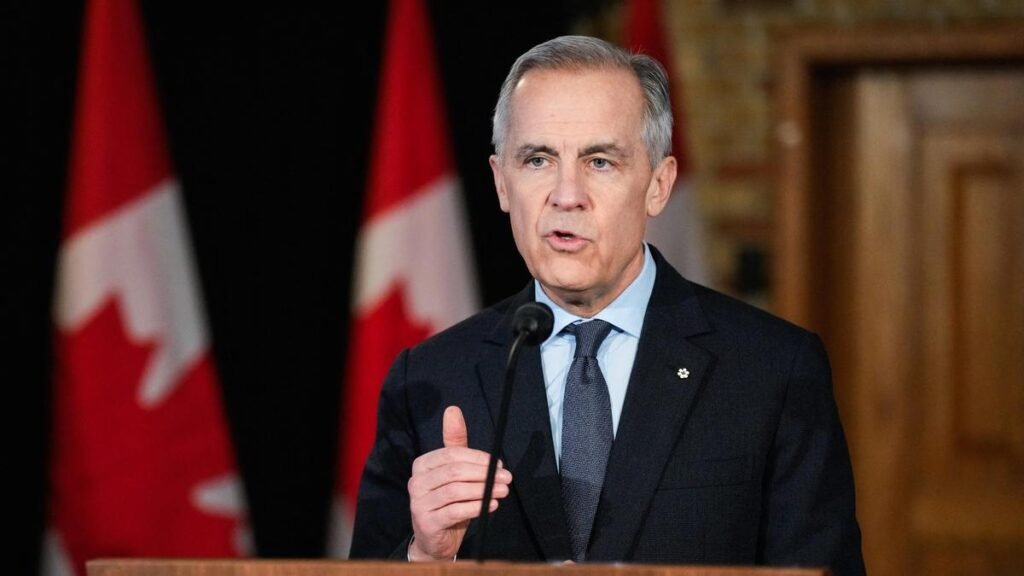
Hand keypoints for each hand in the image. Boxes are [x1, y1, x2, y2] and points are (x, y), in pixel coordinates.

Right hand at [407, 405, 511, 560]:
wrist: (435, 539)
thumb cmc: (448, 501)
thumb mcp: (453, 471)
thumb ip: (456, 443)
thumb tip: (453, 409)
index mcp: (422, 465)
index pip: (453, 454)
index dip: (479, 458)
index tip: (500, 464)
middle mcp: (416, 482)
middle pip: (454, 471)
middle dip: (485, 473)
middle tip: (507, 478)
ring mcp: (418, 503)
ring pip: (456, 491)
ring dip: (484, 490)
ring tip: (503, 491)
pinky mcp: (426, 522)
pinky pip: (455, 511)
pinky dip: (476, 507)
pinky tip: (491, 505)